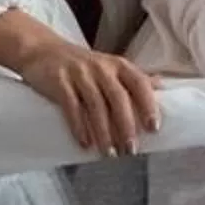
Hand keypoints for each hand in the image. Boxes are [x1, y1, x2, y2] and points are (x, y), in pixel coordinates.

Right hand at [11, 32, 161, 157]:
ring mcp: (79, 74)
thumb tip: (162, 86)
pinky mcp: (59, 81)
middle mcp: (101, 68)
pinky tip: (85, 143)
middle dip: (126, 126)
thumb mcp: (110, 66)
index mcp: (118, 65)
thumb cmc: (82, 64)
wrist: (41, 50)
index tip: (154, 127)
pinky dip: (79, 126)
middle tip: (131, 150)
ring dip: (103, 132)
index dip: (148, 104)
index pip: (139, 83)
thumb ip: (133, 77)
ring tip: (109, 154)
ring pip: (95, 105)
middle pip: (118, 98)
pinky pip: (71, 106)